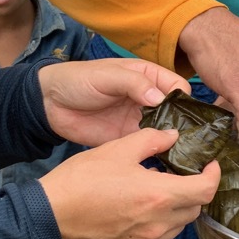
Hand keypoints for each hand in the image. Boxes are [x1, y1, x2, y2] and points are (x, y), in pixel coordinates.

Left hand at [39, 58, 189, 146]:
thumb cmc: (79, 79)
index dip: (183, 100)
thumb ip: (134, 84)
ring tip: (181, 155)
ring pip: (165, 132)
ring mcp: (139, 120)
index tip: (185, 115)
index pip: (177, 87)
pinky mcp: (127, 139)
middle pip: (176, 112)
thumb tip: (160, 98)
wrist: (51, 103)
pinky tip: (164, 162)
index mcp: (148, 77)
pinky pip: (148, 147)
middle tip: (188, 141)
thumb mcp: (108, 75)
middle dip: (183, 125)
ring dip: (172, 142)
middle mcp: (149, 99)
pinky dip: (156, 154)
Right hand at [39, 129, 219, 238]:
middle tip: (182, 173)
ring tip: (159, 190)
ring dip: (176, 208)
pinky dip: (158, 223)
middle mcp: (156, 225)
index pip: (205, 190)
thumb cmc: (81, 181)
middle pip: (194, 210)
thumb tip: (172, 136)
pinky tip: (139, 208)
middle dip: (194, 190)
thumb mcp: (117, 149)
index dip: (213, 175)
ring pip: (176, 227)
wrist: (48, 217)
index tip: (209, 164)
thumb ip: (151, 140)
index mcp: (158, 196)